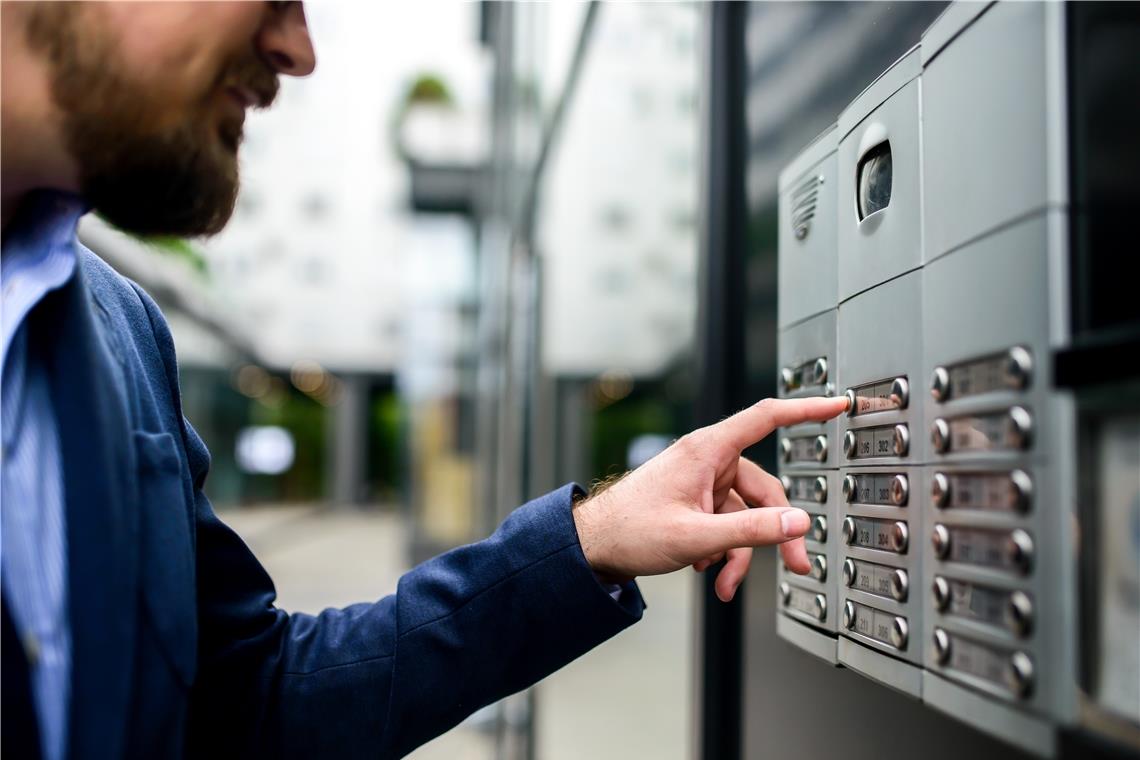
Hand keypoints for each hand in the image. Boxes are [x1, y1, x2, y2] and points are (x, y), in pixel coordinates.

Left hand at [572, 396, 847, 601]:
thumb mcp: (696, 536)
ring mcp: (701, 483)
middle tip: (793, 566)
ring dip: (739, 552)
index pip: (765, 418)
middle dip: (774, 533)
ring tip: (723, 581)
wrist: (591, 547)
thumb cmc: (629, 530)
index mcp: (707, 451)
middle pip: (763, 490)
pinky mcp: (694, 503)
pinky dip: (722, 549)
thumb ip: (751, 530)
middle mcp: (707, 462)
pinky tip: (705, 569)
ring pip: (744, 515)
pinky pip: (726, 524)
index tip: (836, 404)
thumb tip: (797, 523)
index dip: (805, 409)